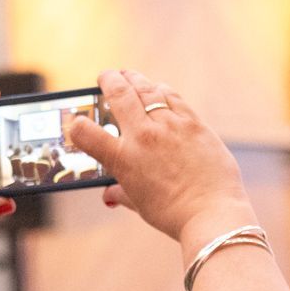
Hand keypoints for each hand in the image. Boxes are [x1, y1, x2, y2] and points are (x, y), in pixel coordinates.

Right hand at [67, 70, 250, 244]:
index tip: (77, 121)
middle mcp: (143, 136)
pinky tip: (158, 88)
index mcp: (123, 159)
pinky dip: (161, 89)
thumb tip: (109, 195)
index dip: (77, 125)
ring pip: (147, 89)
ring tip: (129, 76)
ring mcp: (169, 126)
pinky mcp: (194, 123)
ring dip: (135, 79)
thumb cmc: (173, 214)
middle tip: (106, 76)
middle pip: (119, 94)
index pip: (87, 133)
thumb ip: (120, 193)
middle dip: (109, 80)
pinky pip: (173, 97)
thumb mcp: (139, 204)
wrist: (211, 212)